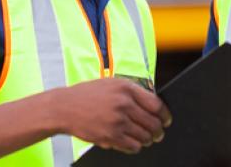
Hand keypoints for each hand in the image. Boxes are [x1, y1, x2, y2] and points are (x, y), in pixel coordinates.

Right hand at [51, 78, 171, 153]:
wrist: (64, 107)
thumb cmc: (87, 95)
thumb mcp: (110, 84)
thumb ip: (131, 92)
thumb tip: (153, 105)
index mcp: (126, 88)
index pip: (156, 104)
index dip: (165, 115)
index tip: (166, 120)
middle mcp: (124, 103)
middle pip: (153, 123)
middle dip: (158, 131)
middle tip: (158, 134)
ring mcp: (117, 121)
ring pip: (145, 136)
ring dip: (147, 140)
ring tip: (144, 139)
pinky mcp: (110, 136)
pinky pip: (133, 146)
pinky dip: (135, 146)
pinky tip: (131, 143)